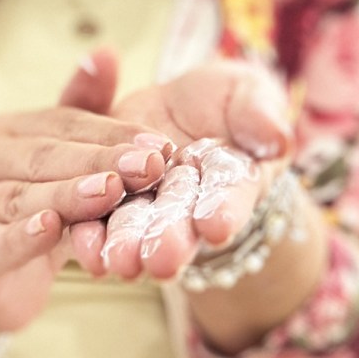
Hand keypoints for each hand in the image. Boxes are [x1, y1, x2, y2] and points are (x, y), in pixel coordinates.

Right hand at [0, 67, 173, 336]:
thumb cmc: (31, 211)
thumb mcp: (59, 166)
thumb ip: (82, 113)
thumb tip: (106, 52)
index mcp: (9, 130)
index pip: (66, 124)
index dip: (115, 133)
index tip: (164, 145)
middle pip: (44, 156)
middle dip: (100, 160)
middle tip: (150, 166)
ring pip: (20, 196)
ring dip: (66, 194)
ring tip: (110, 192)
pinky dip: (22, 236)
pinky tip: (51, 230)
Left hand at [65, 52, 291, 279]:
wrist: (186, 108)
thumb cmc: (230, 102)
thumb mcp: (249, 95)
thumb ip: (258, 114)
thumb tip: (277, 138)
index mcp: (233, 179)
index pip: (230, 196)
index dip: (224, 211)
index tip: (216, 226)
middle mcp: (189, 202)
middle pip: (180, 222)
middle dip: (170, 241)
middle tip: (160, 261)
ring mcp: (147, 204)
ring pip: (137, 227)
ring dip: (127, 246)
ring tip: (117, 262)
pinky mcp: (109, 196)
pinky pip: (98, 217)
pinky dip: (90, 235)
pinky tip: (82, 246)